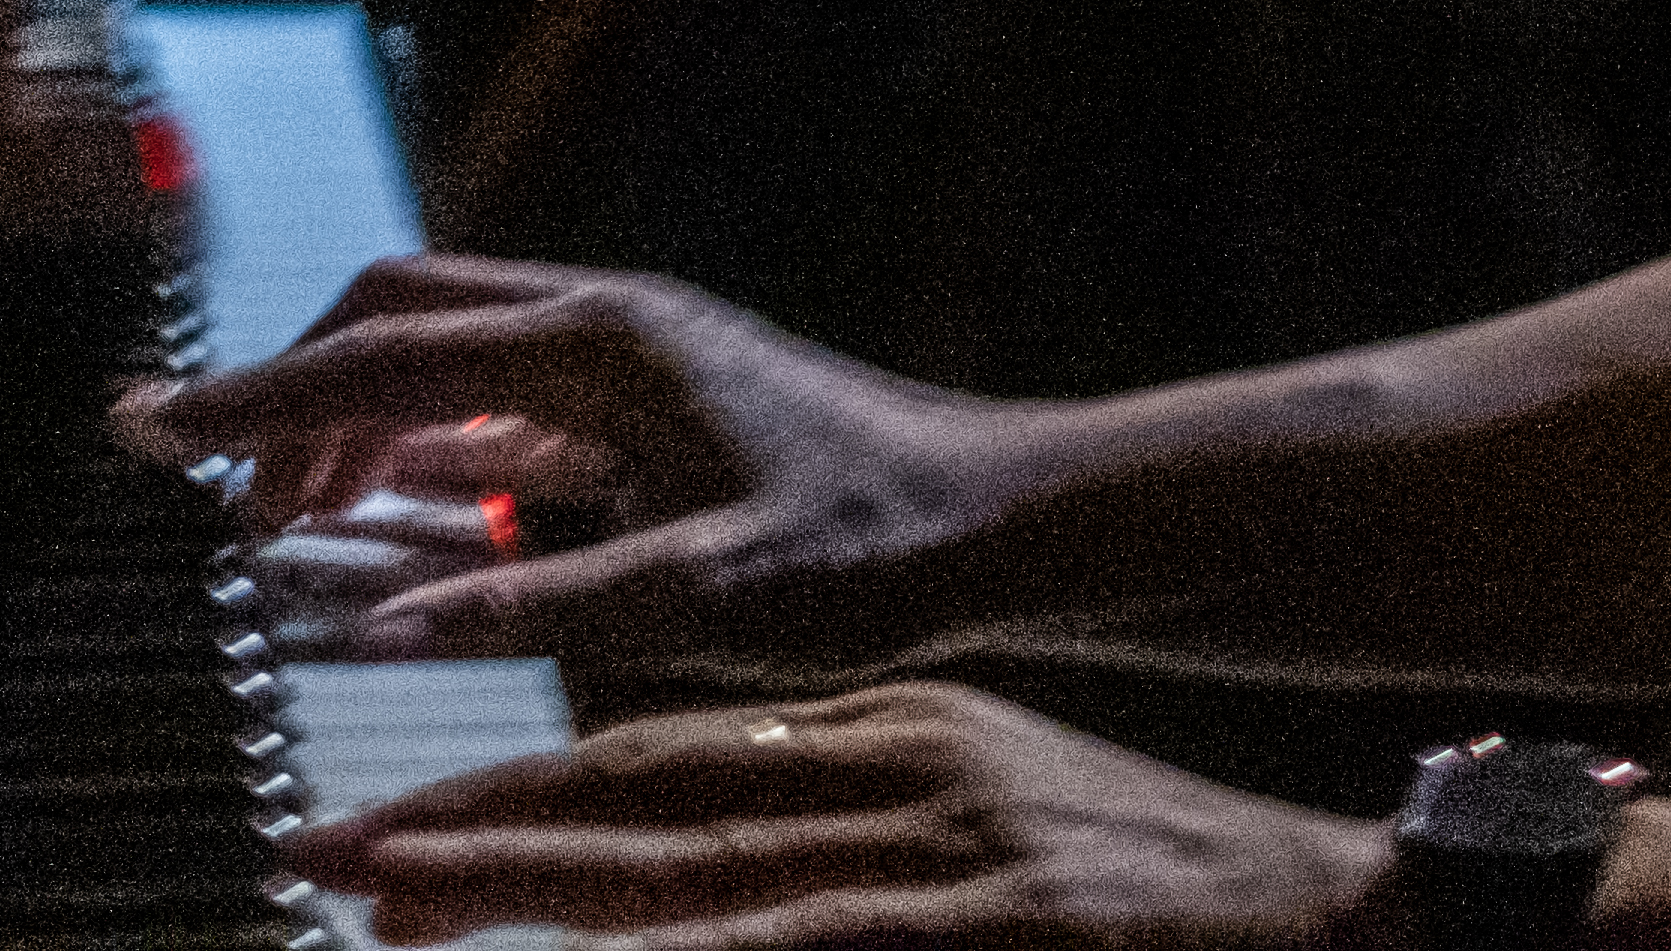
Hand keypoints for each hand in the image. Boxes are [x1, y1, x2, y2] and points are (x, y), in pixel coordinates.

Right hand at [119, 251, 1066, 678]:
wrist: (992, 518)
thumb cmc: (871, 551)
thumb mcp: (698, 596)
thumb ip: (529, 609)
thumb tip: (367, 630)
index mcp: (602, 345)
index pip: (382, 354)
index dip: (252, 402)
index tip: (141, 430)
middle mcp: (609, 325)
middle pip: (399, 317)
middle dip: (290, 389)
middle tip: (198, 483)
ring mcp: (631, 356)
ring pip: (447, 353)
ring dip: (353, 419)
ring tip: (275, 519)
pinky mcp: (652, 400)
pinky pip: (500, 401)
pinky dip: (422, 444)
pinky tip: (387, 509)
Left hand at [282, 680, 1379, 947]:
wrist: (1353, 915)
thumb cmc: (1161, 904)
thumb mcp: (990, 846)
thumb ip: (841, 864)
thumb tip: (693, 914)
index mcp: (905, 741)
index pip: (672, 756)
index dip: (517, 797)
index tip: (381, 835)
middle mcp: (913, 774)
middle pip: (650, 804)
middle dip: (471, 834)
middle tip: (316, 853)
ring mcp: (957, 855)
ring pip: (697, 876)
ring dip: (528, 888)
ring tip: (385, 896)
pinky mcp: (1004, 926)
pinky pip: (806, 942)